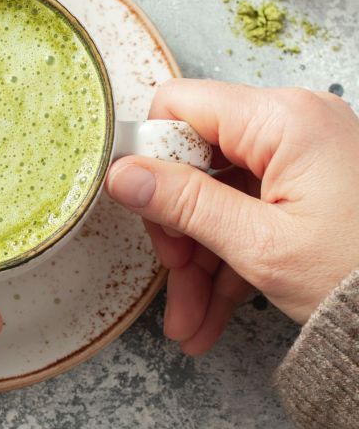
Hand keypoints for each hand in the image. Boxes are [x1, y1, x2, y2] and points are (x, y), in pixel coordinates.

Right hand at [105, 79, 358, 354]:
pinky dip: (228, 260)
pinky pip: (248, 212)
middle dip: (177, 227)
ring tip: (190, 323)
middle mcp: (292, 125)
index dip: (151, 154)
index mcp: (282, 119)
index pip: (180, 105)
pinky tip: (212, 314)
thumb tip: (121, 175)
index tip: (142, 207)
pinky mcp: (308, 185)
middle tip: (174, 275)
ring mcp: (301, 157)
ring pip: (218, 197)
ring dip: (199, 260)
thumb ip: (182, 203)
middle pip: (196, 160)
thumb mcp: (258, 245)